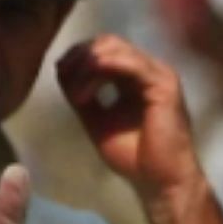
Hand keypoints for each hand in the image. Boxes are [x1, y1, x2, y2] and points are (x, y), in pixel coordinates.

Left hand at [55, 35, 204, 200]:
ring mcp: (159, 73)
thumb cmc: (134, 157)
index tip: (59, 73)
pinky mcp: (163, 84)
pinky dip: (102, 72)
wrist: (160, 182)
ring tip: (76, 95)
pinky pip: (129, 63)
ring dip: (88, 66)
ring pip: (115, 49)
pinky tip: (86, 94)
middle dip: (80, 56)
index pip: (105, 48)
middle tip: (63, 78)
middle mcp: (149, 69)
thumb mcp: (98, 121)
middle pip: (109, 42)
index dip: (79, 55)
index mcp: (136, 76)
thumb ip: (83, 97)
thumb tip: (61, 72)